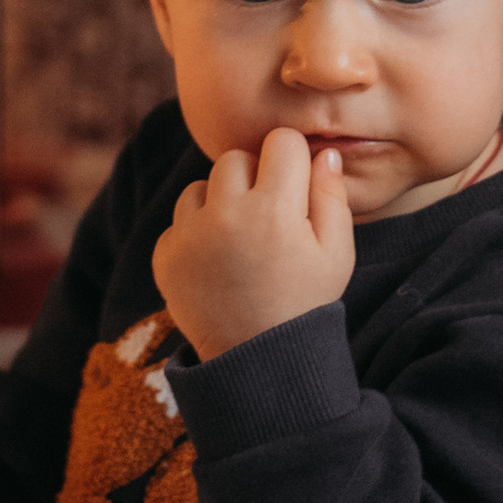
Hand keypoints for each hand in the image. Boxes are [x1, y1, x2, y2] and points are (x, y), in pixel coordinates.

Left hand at [152, 127, 354, 359]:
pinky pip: (178, 221)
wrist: (258, 360)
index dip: (294, 160)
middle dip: (255, 177)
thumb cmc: (305, 303)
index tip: (296, 186)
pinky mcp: (165, 256)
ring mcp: (189, 236)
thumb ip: (332, 197)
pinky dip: (195, 234)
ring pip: (201, 185)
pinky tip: (218, 263)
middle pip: (236, 158)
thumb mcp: (337, 253)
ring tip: (241, 239)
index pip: (281, 141)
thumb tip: (325, 154)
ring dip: (220, 201)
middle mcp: (226, 216)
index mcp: (274, 211)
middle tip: (268, 215)